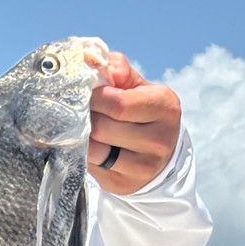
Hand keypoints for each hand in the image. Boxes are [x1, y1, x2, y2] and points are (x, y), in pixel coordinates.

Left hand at [87, 50, 181, 195]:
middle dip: (85, 117)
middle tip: (80, 111)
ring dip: (81, 137)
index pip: (118, 103)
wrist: (157, 153)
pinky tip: (86, 146)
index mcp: (165, 107)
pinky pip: (92, 168)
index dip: (95, 97)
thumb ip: (117, 70)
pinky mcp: (125, 184)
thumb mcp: (137, 86)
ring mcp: (143, 166)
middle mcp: (159, 139)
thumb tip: (92, 61)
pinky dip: (82, 155)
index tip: (88, 94)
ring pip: (94, 150)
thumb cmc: (141, 112)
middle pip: (102, 128)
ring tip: (82, 127)